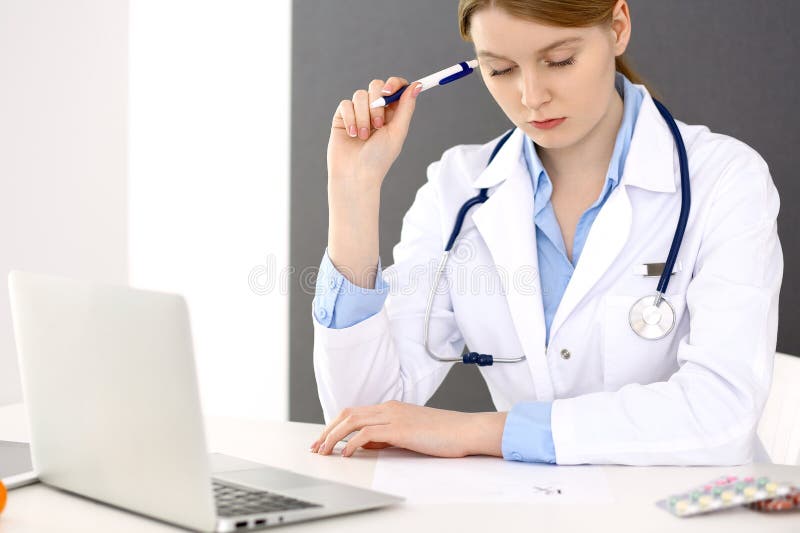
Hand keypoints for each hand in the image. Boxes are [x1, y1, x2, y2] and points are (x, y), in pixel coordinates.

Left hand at [309, 400, 506, 457]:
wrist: (465, 429)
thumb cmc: (443, 433)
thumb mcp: (410, 433)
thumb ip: (387, 436)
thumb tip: (366, 444)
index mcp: (391, 407)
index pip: (354, 412)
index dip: (334, 425)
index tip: (323, 440)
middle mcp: (389, 408)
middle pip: (347, 414)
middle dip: (327, 430)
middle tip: (316, 447)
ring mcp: (394, 416)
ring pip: (352, 421)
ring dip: (333, 437)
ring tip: (323, 451)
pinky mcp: (400, 429)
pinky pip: (366, 434)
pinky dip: (351, 443)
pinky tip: (345, 454)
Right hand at [327, 77, 421, 188]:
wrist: (355, 174)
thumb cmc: (378, 158)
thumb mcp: (397, 132)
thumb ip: (406, 107)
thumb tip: (418, 85)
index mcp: (393, 113)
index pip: (396, 87)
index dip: (394, 83)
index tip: (390, 91)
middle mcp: (375, 110)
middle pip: (376, 85)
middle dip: (377, 102)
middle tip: (378, 124)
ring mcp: (358, 112)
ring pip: (360, 95)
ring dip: (363, 116)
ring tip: (363, 136)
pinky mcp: (342, 117)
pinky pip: (345, 104)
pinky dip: (350, 119)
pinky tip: (352, 134)